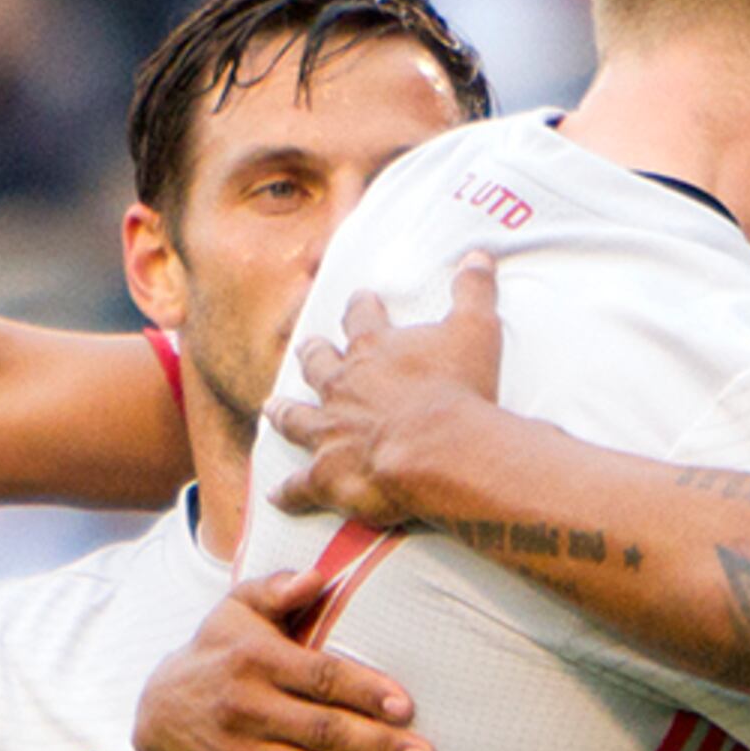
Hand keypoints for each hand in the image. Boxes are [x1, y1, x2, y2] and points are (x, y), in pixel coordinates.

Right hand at [134, 570, 434, 750]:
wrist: (160, 716)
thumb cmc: (219, 654)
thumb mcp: (236, 611)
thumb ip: (275, 589)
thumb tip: (317, 577)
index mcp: (255, 660)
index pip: (320, 677)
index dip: (364, 692)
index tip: (406, 707)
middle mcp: (245, 708)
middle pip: (322, 731)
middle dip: (377, 748)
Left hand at [270, 255, 505, 528]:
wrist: (437, 448)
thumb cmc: (458, 390)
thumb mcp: (475, 329)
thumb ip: (473, 291)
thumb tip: (478, 255)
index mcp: (373, 350)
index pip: (361, 319)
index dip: (360, 308)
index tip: (359, 300)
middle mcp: (343, 386)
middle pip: (318, 364)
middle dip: (313, 355)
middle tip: (307, 349)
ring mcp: (330, 431)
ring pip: (297, 419)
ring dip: (283, 414)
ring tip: (271, 409)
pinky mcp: (328, 474)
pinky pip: (301, 485)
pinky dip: (288, 492)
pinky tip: (277, 496)